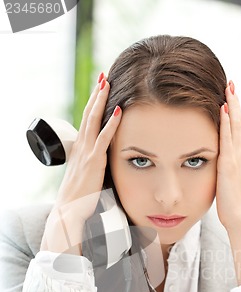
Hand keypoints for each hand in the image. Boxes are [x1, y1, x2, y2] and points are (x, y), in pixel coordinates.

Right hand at [41, 75, 121, 253]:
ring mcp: (86, 154)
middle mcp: (81, 148)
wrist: (68, 212)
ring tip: (107, 83)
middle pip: (88, 115)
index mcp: (79, 151)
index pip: (86, 123)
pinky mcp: (93, 163)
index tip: (99, 91)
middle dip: (96, 95)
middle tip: (103, 77)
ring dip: (101, 101)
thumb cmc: (78, 200)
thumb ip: (94, 169)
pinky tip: (118, 111)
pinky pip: (103, 139)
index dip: (93, 106)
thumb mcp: (86, 179)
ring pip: (93, 121)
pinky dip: (111, 124)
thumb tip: (104, 167)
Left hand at [216, 80, 240, 229]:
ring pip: (235, 126)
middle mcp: (238, 154)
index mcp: (237, 158)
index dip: (233, 112)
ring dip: (232, 106)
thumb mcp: (225, 183)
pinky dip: (226, 122)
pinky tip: (222, 109)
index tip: (229, 96)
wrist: (240, 217)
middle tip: (231, 83)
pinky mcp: (229, 164)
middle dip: (234, 102)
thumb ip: (222, 171)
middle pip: (238, 122)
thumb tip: (215, 167)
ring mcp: (235, 158)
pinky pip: (227, 138)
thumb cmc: (231, 204)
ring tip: (229, 88)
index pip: (235, 130)